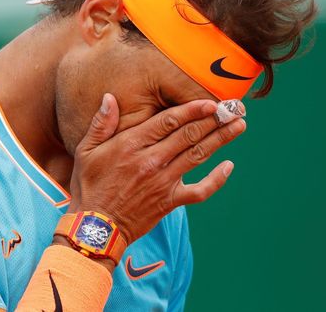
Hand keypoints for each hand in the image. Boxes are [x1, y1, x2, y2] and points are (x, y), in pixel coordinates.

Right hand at [67, 93, 245, 245]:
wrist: (96, 227)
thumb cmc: (90, 186)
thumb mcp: (86, 151)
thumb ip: (101, 123)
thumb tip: (110, 98)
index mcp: (132, 145)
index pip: (168, 122)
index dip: (192, 110)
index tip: (211, 102)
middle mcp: (152, 161)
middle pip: (189, 135)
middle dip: (214, 120)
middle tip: (234, 108)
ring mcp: (164, 182)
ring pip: (198, 156)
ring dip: (221, 140)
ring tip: (239, 126)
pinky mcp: (170, 201)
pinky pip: (200, 191)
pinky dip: (217, 179)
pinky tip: (229, 166)